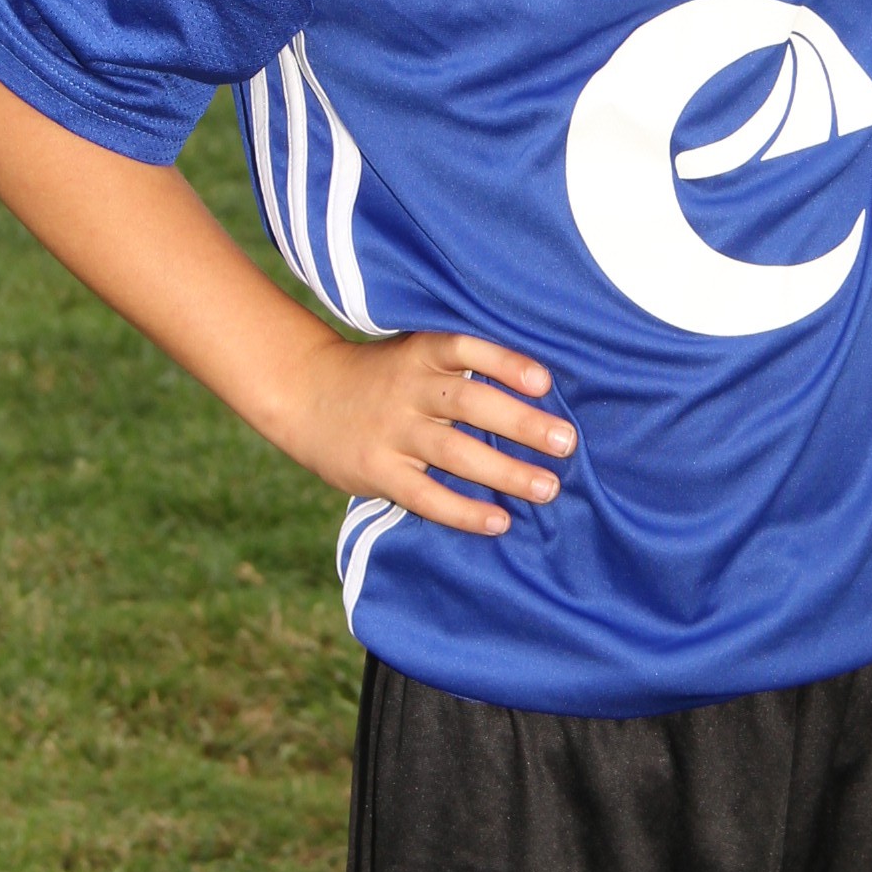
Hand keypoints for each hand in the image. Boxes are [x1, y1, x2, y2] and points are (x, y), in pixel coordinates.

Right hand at [276, 326, 575, 533]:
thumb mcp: (413, 354)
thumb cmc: (381, 377)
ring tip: (548, 488)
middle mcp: (409, 389)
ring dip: (505, 472)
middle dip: (522, 424)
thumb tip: (540, 389)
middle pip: (471, 403)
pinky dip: (463, 511)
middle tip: (567, 442)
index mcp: (420, 354)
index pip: (466, 349)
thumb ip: (461, 367)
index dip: (505, 363)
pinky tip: (498, 521)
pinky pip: (425, 495)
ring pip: (455, 452)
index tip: (544, 382)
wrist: (304, 394)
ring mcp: (392, 431)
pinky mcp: (378, 471)